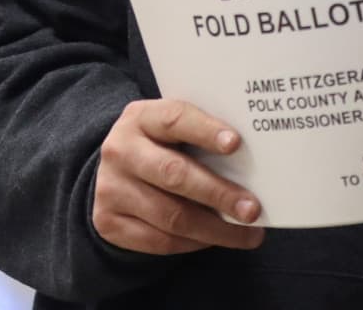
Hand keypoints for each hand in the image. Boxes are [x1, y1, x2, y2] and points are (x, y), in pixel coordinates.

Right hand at [92, 98, 265, 254]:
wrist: (115, 174)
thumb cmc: (160, 149)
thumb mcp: (172, 132)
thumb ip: (201, 138)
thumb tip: (252, 165)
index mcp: (140, 118)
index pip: (174, 119)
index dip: (205, 131)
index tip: (236, 144)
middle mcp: (120, 150)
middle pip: (173, 173)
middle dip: (218, 193)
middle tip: (252, 209)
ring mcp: (111, 188)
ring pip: (171, 216)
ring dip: (215, 229)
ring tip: (247, 233)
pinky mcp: (110, 221)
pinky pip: (160, 240)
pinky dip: (194, 243)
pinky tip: (215, 239)